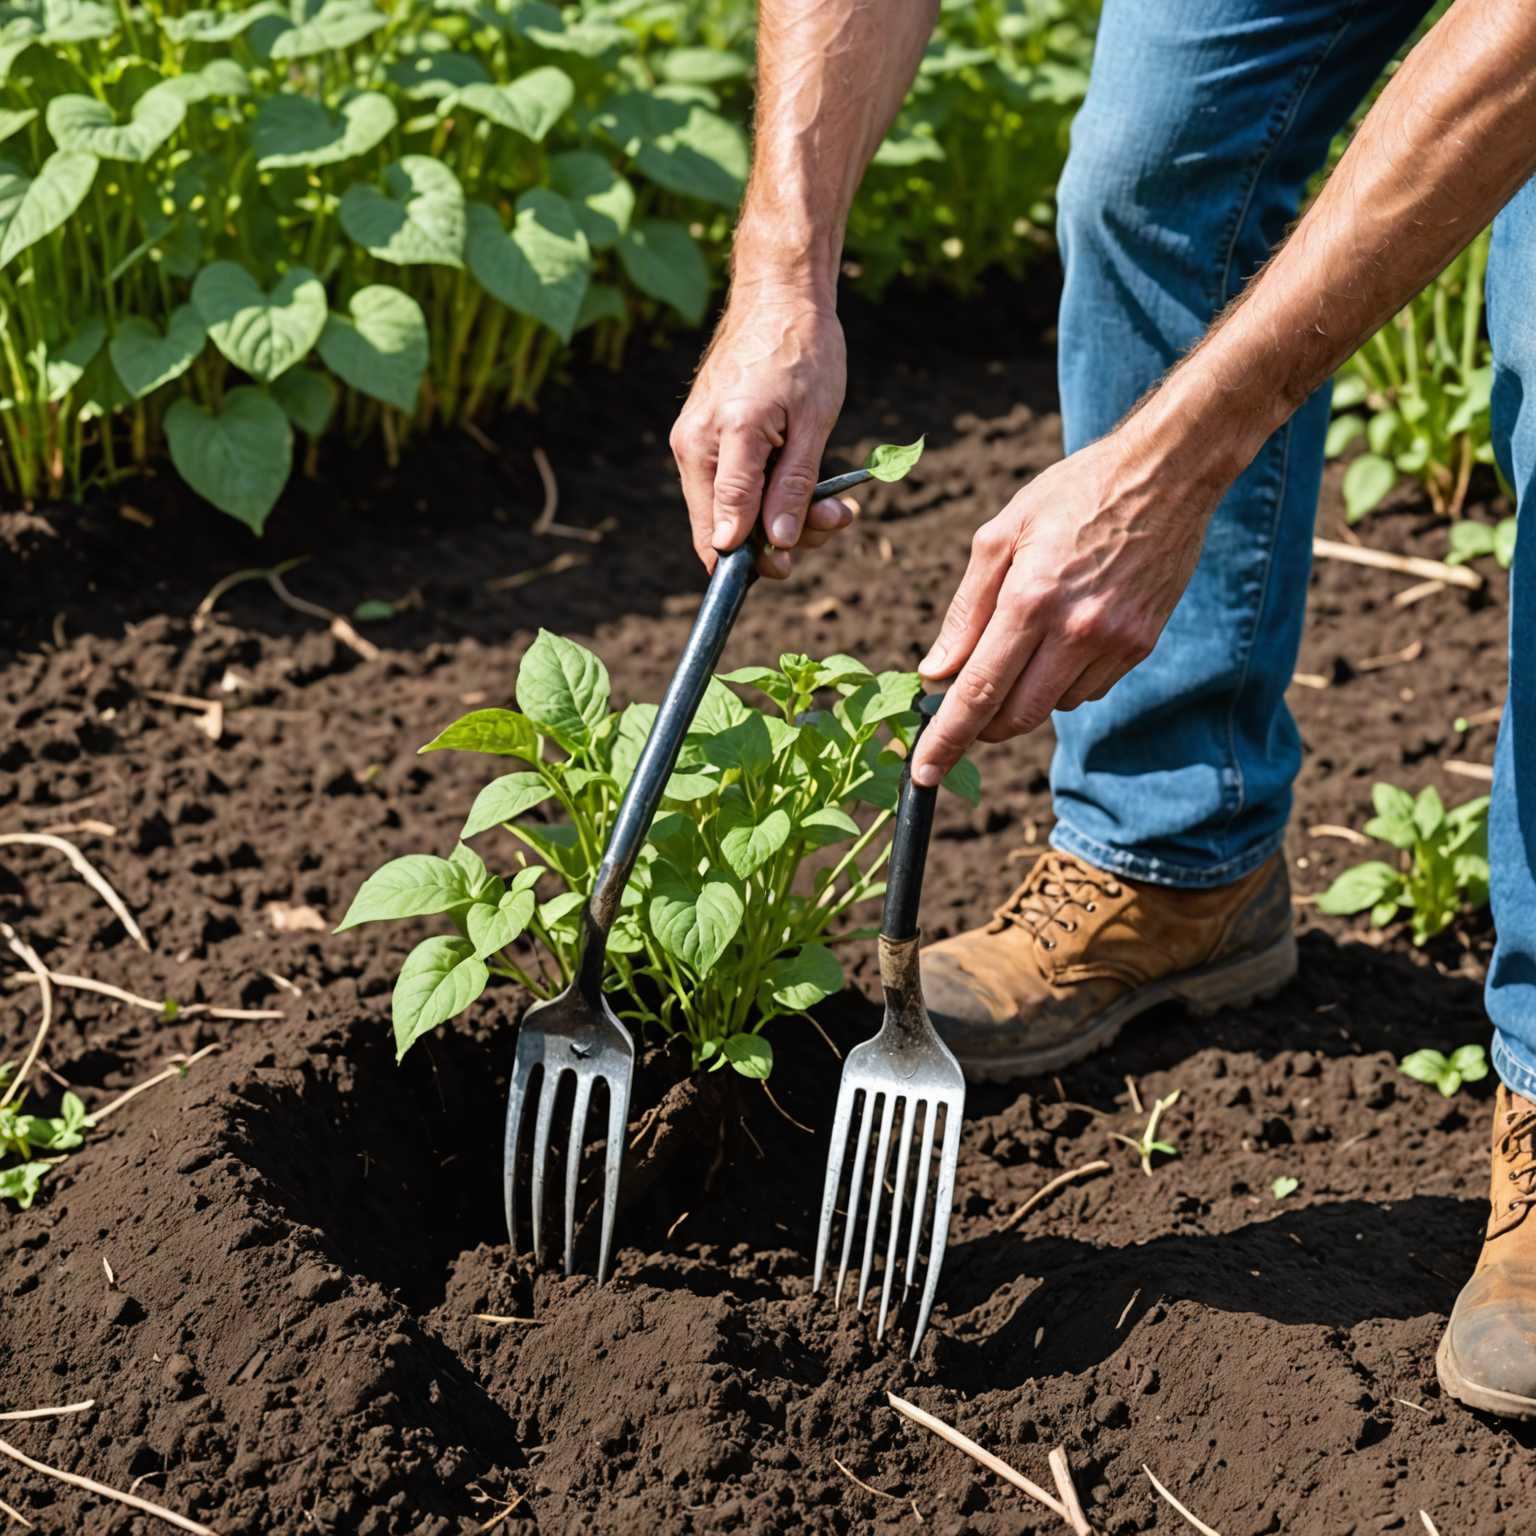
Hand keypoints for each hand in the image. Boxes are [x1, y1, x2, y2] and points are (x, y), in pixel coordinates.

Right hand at [670, 291, 851, 578]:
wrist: (777, 297)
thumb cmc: (803, 351)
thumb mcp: (814, 423)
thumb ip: (792, 487)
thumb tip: (775, 545)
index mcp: (726, 436)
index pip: (725, 526)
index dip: (755, 559)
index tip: (788, 567)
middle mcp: (695, 443)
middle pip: (721, 528)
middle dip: (777, 540)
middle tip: (834, 522)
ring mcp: (692, 441)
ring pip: (726, 512)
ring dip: (778, 520)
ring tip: (833, 505)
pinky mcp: (699, 438)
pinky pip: (727, 487)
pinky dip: (763, 496)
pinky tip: (805, 486)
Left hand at [909, 431, 1216, 786]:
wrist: (1165, 475)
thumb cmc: (1072, 494)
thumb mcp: (1001, 535)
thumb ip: (965, 610)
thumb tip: (936, 671)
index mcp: (1030, 599)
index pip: (977, 691)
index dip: (946, 739)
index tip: (922, 772)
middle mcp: (1076, 630)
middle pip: (1014, 717)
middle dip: (980, 727)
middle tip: (960, 711)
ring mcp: (1114, 643)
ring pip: (1051, 707)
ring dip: (1023, 697)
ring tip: (1023, 643)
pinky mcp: (1140, 645)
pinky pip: (1088, 690)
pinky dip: (1061, 681)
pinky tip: (1062, 639)